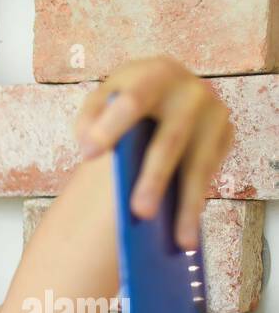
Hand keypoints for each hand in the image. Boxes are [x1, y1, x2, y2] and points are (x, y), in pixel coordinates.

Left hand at [73, 55, 234, 249]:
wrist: (158, 98)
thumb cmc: (121, 106)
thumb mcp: (101, 105)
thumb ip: (90, 121)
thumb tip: (90, 144)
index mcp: (154, 74)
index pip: (133, 100)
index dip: (111, 126)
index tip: (89, 155)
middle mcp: (190, 90)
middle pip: (171, 139)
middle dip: (155, 177)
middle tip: (139, 213)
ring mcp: (212, 112)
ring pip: (198, 164)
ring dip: (185, 203)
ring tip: (174, 238)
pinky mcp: (224, 134)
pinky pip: (209, 176)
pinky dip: (195, 207)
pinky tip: (186, 234)